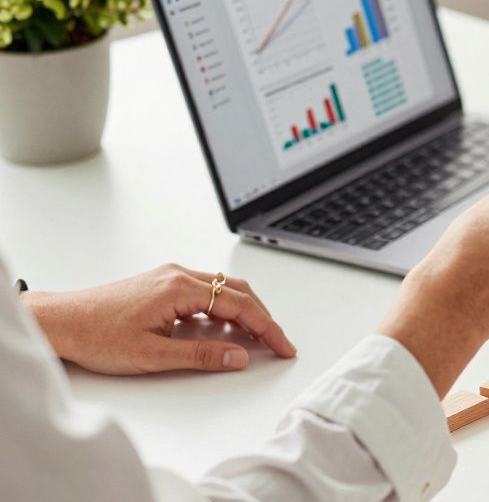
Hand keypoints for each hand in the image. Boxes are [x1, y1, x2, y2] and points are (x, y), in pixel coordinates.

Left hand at [24, 264, 296, 373]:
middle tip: (277, 344)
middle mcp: (178, 275)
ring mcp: (170, 276)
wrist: (61, 321)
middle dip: (262, 318)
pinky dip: (223, 308)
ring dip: (244, 312)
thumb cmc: (96, 335)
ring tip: (255, 339)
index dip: (267, 328)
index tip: (283, 347)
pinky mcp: (162, 283)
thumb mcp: (152, 354)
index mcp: (180, 288)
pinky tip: (221, 329)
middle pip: (237, 291)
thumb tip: (238, 357)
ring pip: (223, 289)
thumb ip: (200, 354)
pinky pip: (205, 290)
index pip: (239, 305)